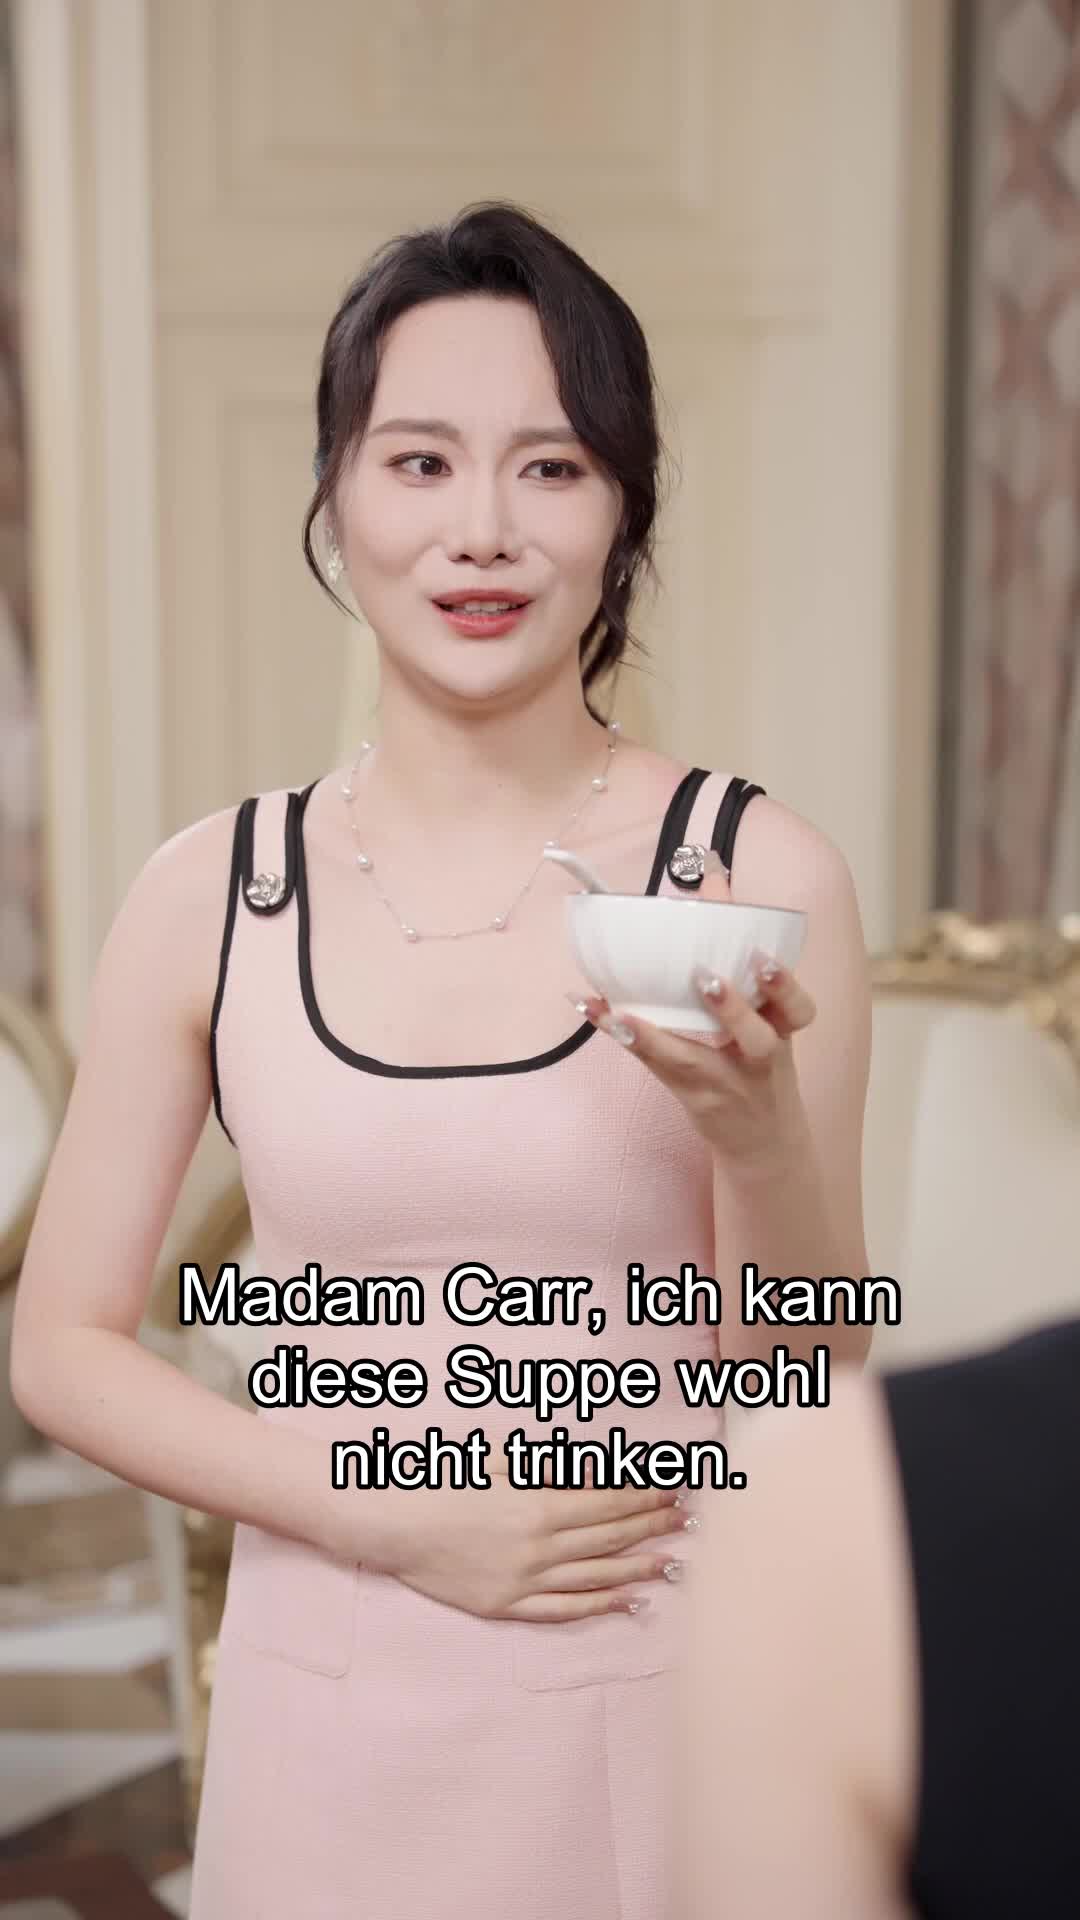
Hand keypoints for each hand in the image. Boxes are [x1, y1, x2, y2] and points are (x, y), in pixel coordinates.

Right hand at [360, 1454, 688, 1622]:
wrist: (395, 1522)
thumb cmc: (446, 1480)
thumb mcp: (503, 1460)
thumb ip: (553, 1467)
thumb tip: (600, 1469)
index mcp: (541, 1505)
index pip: (610, 1502)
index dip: (646, 1496)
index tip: (674, 1490)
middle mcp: (540, 1546)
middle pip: (610, 1538)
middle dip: (653, 1526)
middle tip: (688, 1521)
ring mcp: (524, 1580)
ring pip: (596, 1578)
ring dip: (638, 1568)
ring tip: (673, 1562)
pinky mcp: (506, 1606)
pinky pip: (563, 1610)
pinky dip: (600, 1608)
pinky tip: (629, 1602)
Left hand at [575, 864, 817, 1169]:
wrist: (764, 1143)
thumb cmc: (761, 1062)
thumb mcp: (770, 1017)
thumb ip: (745, 955)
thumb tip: (716, 876)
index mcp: (784, 1033)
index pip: (797, 1009)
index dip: (784, 984)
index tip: (765, 956)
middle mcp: (759, 1060)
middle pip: (756, 1038)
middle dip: (733, 1008)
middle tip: (705, 978)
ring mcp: (723, 1082)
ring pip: (691, 1060)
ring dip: (656, 1033)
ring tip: (622, 1011)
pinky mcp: (690, 1095)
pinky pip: (652, 1064)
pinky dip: (622, 1035)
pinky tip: (592, 1008)